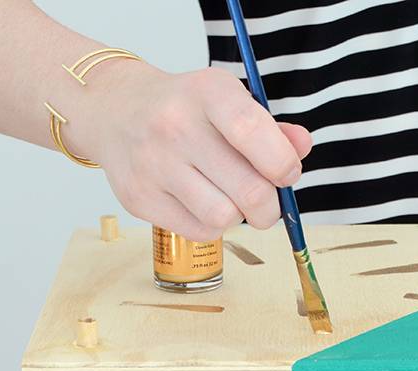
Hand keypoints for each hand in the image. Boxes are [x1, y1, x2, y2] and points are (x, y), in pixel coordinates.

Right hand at [77, 64, 311, 240]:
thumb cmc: (188, 111)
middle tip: (267, 204)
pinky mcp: (138, 198)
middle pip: (249, 191)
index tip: (287, 174)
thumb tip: (301, 147)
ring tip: (231, 199)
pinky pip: (199, 231)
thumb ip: (272, 128)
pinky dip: (212, 225)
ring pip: (224, 217)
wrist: (116, 111)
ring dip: (239, 216)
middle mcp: (175, 125)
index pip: (253, 133)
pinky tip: (203, 202)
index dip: (283, 164)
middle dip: (271, 207)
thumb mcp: (229, 102)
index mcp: (207, 92)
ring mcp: (153, 164)